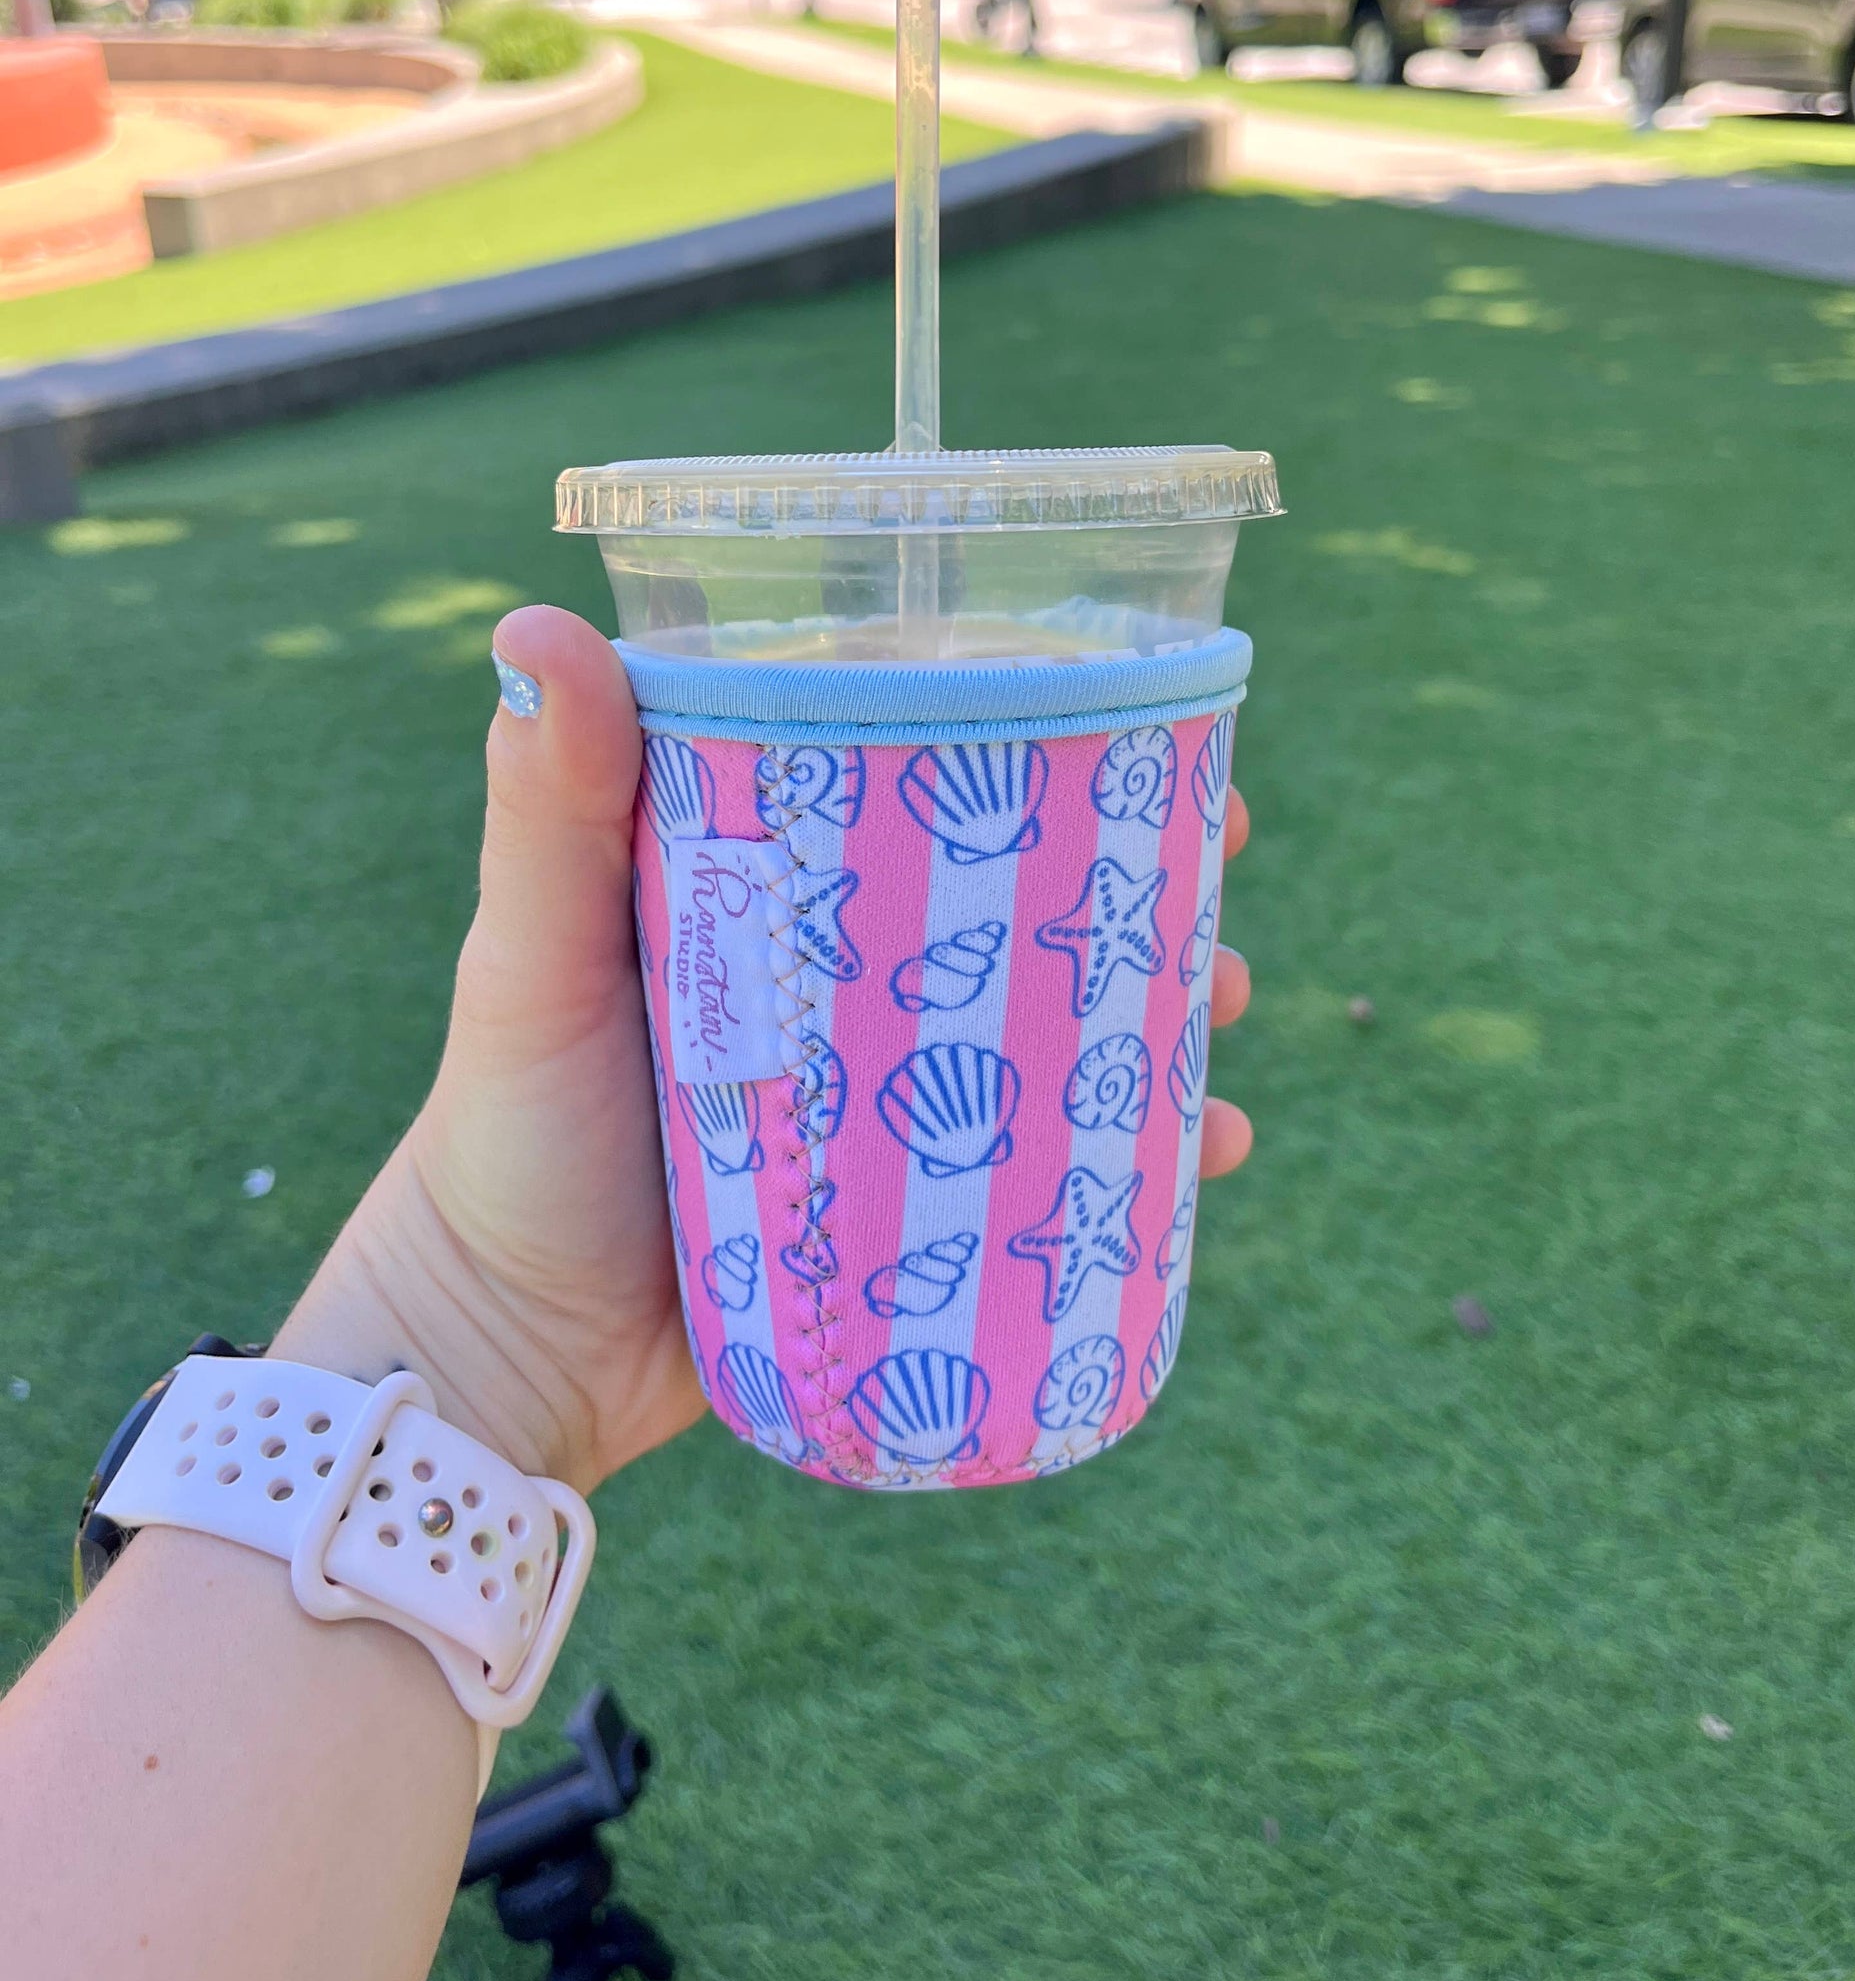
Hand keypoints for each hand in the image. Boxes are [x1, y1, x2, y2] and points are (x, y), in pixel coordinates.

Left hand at [278, 607, 1256, 1494]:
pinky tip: (1212, 1149)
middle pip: (1017, 906)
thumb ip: (543, 812)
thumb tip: (541, 622)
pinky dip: (1141, 1159)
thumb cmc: (502, 1137)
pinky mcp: (916, 1214)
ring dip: (1160, 1006)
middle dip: (1132, 879)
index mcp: (768, 894)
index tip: (1136, 715)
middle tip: (1222, 861)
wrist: (500, 1359)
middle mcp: (842, 984)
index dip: (1035, 746)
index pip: (919, 787)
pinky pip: (1050, 1170)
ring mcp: (888, 1100)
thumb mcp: (529, 960)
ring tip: (1228, 1000)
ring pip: (1057, 1029)